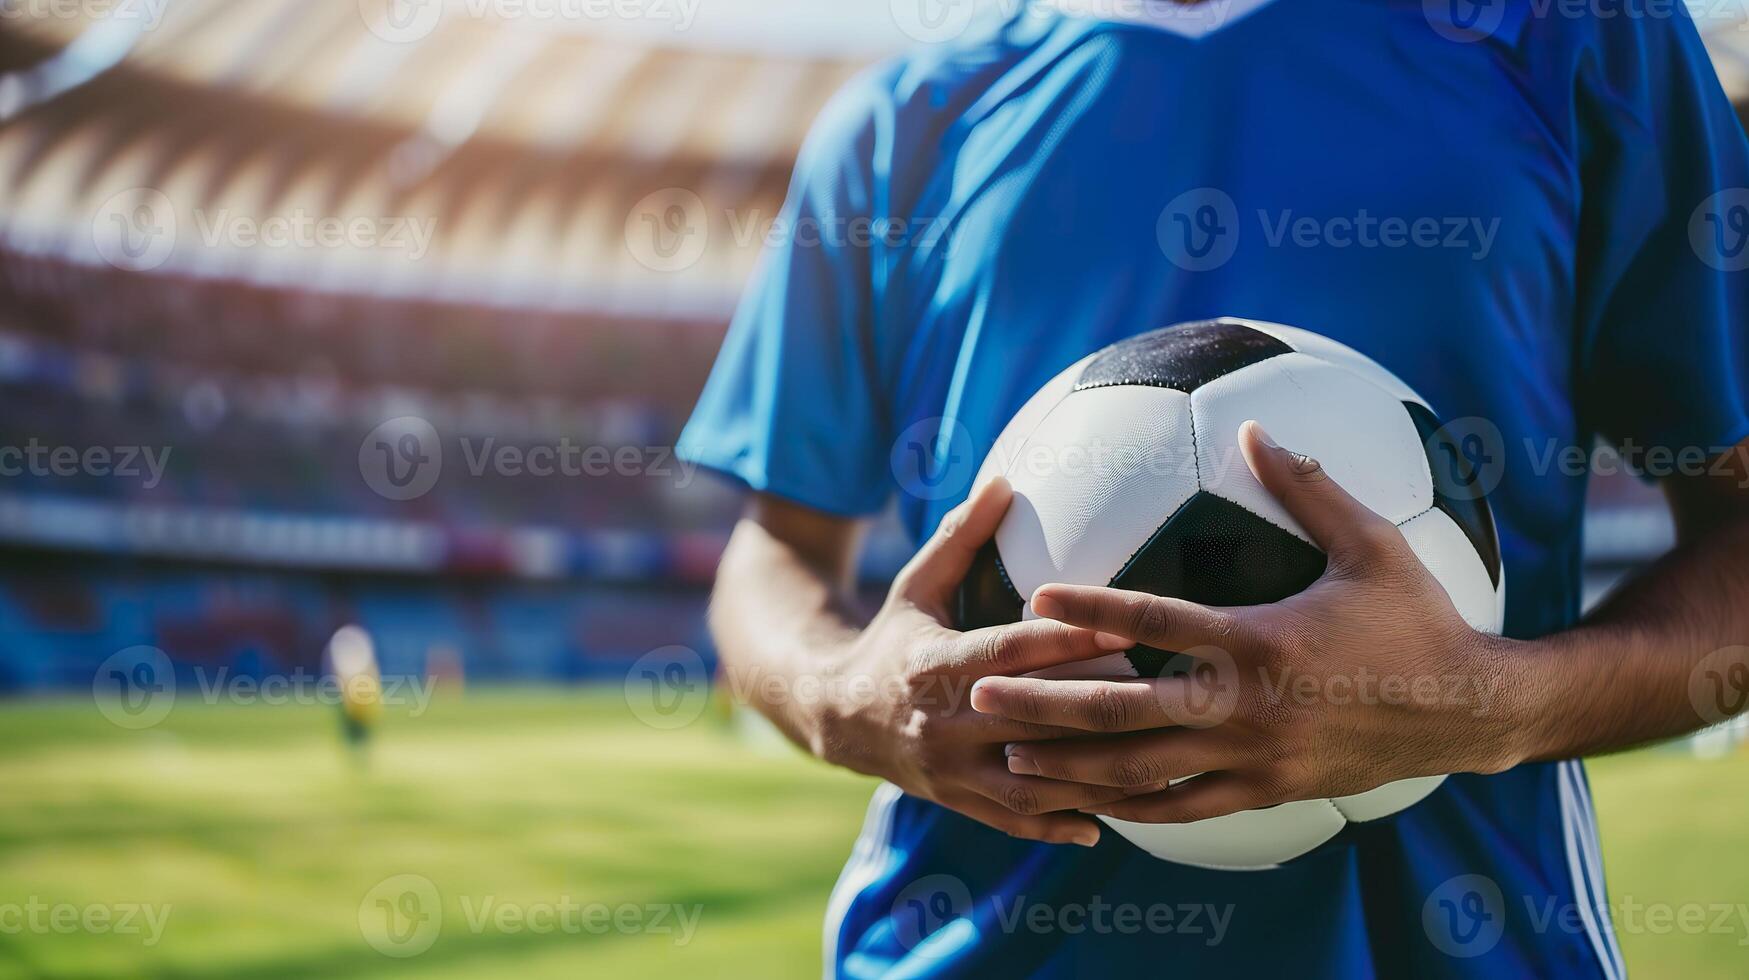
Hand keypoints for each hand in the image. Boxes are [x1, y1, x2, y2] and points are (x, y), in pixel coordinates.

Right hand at [815, 477, 1142, 846]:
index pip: (1015, 652)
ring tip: (1154, 769)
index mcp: (937, 663)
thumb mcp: (917, 584)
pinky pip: (1015, 820)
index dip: (1072, 641)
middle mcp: (945, 723)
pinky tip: (1108, 823)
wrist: (836, 715)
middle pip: (1035, 722)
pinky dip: (1059, 825)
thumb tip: (1003, 480)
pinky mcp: (958, 800)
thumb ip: (960, 536)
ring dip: (1094, 779)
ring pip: (1033, 782)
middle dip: (1101, 713)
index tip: (1131, 625)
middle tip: (1169, 699)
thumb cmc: (892, 638)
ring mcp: (951, 770)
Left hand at [966, 421, 1524, 824]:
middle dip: (1044, 703)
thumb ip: (1309, 485)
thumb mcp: (1375, 542)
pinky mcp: (1268, 794)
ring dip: (1069, 767)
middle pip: (1123, 710)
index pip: (1157, 620)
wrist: (1471, 711)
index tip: (1034, 595)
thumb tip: (1259, 426)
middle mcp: (1246, 706)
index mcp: (1261, 640)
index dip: (1092, 608)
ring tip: (1009, 759)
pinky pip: (1185, 810)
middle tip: (980, 691)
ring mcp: (1253, 758)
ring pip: (1141, 773)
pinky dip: (1130, 809)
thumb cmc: (1420, 618)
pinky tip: (1088, 803)